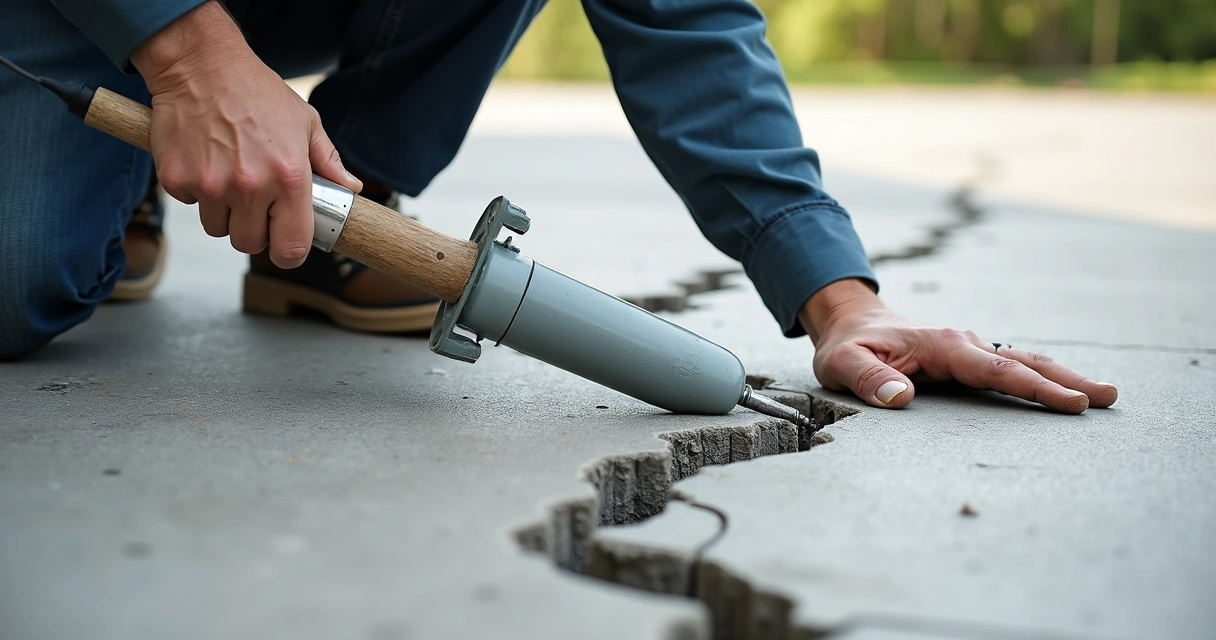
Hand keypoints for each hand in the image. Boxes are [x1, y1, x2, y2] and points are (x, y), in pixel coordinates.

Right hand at [130, 1, 361, 267]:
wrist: (200, 64)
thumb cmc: (256, 91)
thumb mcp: (306, 123)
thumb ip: (328, 163)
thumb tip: (351, 190)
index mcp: (289, 178)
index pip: (291, 248)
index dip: (289, 252)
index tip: (285, 244)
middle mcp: (250, 187)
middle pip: (248, 244)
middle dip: (253, 229)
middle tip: (255, 201)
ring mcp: (210, 186)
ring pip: (217, 228)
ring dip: (224, 211)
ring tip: (229, 175)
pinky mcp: (176, 179)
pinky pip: (190, 205)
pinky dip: (197, 191)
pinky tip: (206, 161)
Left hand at [800, 279, 1117, 413]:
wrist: (849, 323)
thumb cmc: (846, 347)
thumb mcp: (843, 364)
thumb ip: (869, 380)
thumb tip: (901, 398)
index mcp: (941, 345)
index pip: (995, 369)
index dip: (1034, 387)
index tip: (1071, 403)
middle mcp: (963, 343)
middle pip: (1023, 362)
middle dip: (1067, 380)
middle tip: (1109, 397)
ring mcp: (969, 349)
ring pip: (1023, 362)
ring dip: (1062, 377)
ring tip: (1104, 395)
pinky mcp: (969, 359)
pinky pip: (1011, 368)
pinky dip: (1041, 378)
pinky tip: (1064, 392)